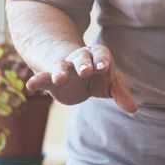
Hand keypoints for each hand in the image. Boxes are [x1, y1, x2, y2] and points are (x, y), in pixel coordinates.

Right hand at [24, 44, 139, 113]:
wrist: (75, 74)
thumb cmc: (99, 76)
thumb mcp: (111, 84)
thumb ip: (121, 94)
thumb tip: (134, 109)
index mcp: (98, 57)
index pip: (101, 55)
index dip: (102, 60)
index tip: (104, 67)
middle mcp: (80, 59)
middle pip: (81, 58)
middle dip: (83, 63)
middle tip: (86, 71)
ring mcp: (64, 68)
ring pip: (61, 67)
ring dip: (60, 71)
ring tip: (59, 78)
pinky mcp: (51, 80)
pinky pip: (43, 79)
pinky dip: (37, 81)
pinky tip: (30, 86)